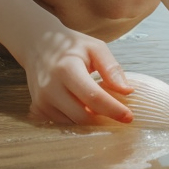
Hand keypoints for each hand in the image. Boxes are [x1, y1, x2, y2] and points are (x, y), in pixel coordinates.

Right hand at [19, 26, 134, 124]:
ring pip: (73, 123)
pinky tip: (81, 105)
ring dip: (89, 119)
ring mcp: (41, 100)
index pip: (93, 97)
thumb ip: (111, 68)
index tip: (129, 117)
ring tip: (96, 102)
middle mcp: (50, 87)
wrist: (38, 45)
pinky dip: (77, 118)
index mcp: (67, 69)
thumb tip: (127, 91)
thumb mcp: (95, 48)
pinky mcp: (38, 109)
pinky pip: (63, 123)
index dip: (113, 109)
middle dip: (102, 118)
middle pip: (83, 116)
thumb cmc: (71, 46)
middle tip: (115, 111)